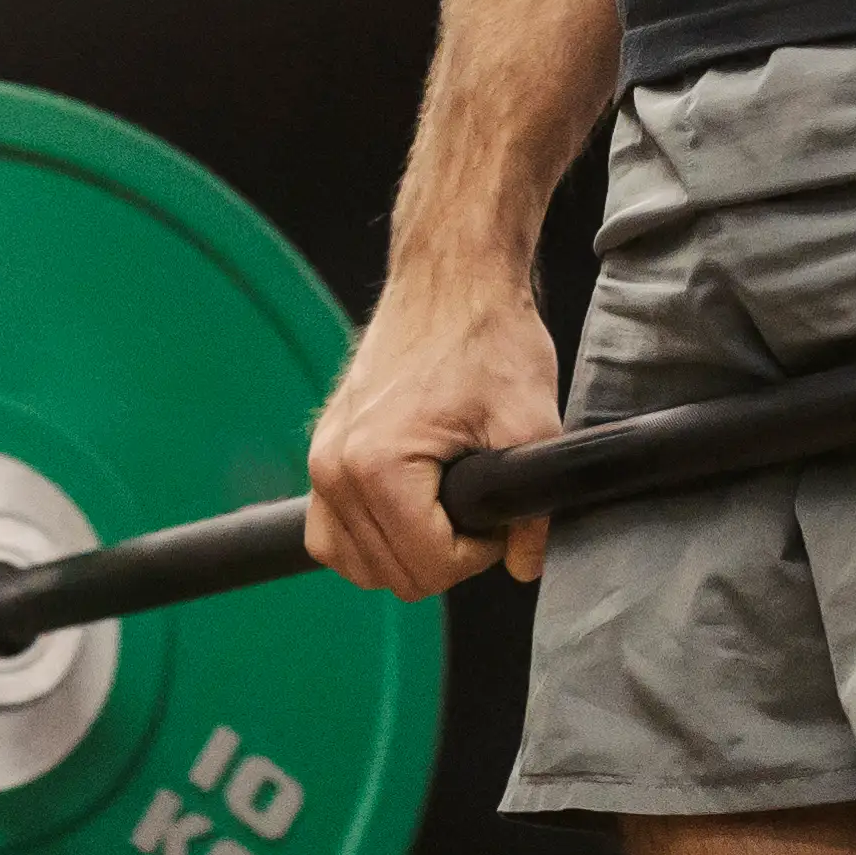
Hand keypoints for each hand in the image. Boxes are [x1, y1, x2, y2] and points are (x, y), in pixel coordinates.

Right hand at [307, 278, 569, 595]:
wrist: (451, 279)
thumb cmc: (487, 336)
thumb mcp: (531, 423)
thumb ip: (535, 508)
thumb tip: (527, 565)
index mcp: (378, 465)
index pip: (429, 567)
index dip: (480, 553)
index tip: (497, 513)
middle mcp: (334, 468)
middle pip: (391, 575)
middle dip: (445, 555)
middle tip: (478, 506)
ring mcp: (320, 460)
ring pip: (354, 564)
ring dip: (405, 553)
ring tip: (447, 508)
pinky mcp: (321, 450)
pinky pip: (330, 531)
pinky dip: (367, 539)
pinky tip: (410, 511)